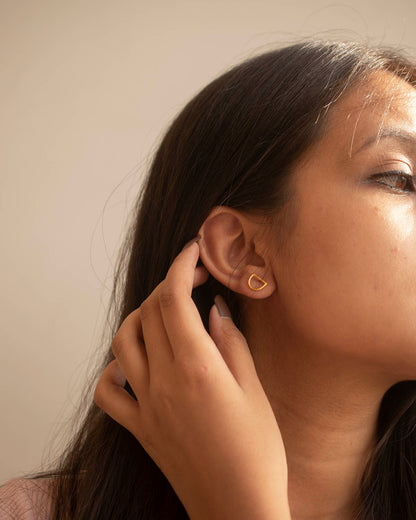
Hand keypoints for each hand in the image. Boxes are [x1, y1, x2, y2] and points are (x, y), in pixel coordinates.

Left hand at [94, 240, 290, 519]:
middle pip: (149, 313)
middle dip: (168, 285)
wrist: (238, 509)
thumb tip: (214, 307)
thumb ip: (230, 342)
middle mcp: (163, 382)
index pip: (174, 299)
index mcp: (196, 369)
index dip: (182, 266)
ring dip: (140, 316)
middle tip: (193, 279)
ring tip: (164, 312)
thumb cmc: (258, 453)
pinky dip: (114, 367)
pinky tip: (135, 362)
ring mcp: (145, 406)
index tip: (194, 250)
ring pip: (123, 342)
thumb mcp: (255, 390)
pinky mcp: (139, 428)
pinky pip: (108, 392)